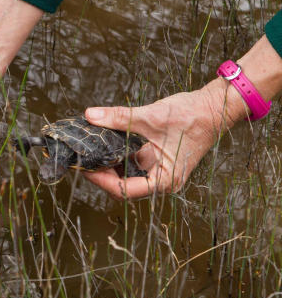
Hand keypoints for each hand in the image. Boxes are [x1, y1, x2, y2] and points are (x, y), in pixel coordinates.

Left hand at [82, 81, 244, 198]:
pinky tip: (106, 145)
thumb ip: (118, 117)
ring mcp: (160, 173)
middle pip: (122, 186)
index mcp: (164, 181)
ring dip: (109, 164)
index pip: (124, 190)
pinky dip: (119, 156)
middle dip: (101, 173)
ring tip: (91, 151)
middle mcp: (162, 182)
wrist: (214, 107)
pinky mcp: (158, 162)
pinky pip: (133, 165)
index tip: (84, 167)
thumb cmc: (191, 116)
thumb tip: (90, 116)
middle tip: (82, 158)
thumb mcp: (150, 116)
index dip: (100, 180)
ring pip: (126, 176)